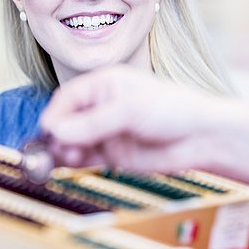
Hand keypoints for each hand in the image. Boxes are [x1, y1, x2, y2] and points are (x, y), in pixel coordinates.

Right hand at [40, 65, 223, 171]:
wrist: (200, 137)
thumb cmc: (172, 109)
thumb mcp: (129, 110)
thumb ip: (92, 123)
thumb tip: (57, 131)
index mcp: (103, 85)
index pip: (68, 98)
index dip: (55, 114)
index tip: (48, 131)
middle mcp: (101, 107)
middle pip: (66, 121)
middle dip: (58, 134)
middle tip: (57, 148)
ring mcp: (105, 131)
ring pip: (72, 141)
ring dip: (65, 149)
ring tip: (69, 156)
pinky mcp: (111, 153)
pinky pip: (84, 157)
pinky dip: (74, 161)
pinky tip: (72, 163)